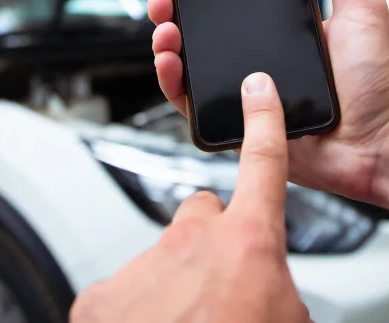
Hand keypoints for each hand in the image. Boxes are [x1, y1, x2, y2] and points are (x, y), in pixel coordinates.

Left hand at [70, 73, 309, 322]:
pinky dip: (134, 312)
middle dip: (210, 242)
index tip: (259, 89)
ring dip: (173, 287)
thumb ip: (276, 289)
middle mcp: (191, 242)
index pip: (263, 164)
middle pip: (203, 214)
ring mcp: (142, 265)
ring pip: (162, 260)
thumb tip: (265, 289)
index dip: (263, 121)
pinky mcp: (100, 295)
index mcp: (248, 243)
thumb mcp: (287, 320)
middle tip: (218, 290)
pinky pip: (123, 290)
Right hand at [147, 0, 388, 203]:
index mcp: (278, 22)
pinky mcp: (237, 121)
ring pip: (189, 60)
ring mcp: (244, 86)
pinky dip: (173, 84)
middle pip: (198, 24)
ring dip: (167, 39)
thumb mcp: (361, 3)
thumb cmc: (376, 78)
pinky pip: (193, 104)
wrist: (380, 139)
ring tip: (167, 28)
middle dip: (171, 4)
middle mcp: (256, 52)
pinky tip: (171, 64)